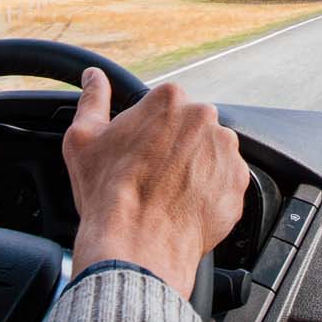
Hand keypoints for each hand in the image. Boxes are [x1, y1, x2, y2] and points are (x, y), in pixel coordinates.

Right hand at [63, 69, 248, 297]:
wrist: (136, 245)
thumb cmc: (108, 193)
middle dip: (175, 147)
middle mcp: (205, 118)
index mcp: (170, 99)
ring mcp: (226, 151)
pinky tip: (184, 206)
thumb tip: (94, 76)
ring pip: (210, 153)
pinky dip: (210, 192)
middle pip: (190, 127)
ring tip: (168, 193)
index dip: (149, 130)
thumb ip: (92, 99)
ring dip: (195, 168)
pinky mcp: (238, 183)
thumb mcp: (84, 140)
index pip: (165, 106)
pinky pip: (225, 182)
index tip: (140, 151)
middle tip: (152, 175)